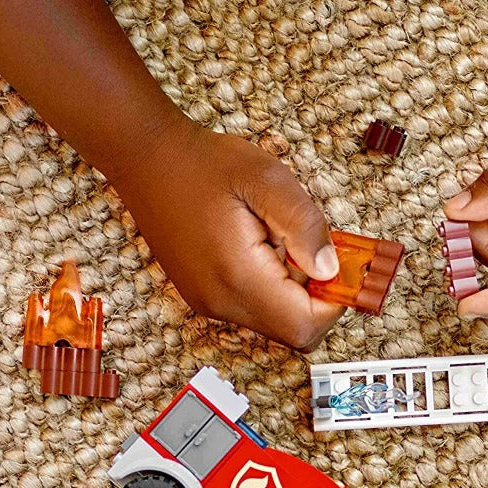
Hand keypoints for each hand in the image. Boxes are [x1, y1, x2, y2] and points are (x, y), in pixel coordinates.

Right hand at [109, 120, 344, 349]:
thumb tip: (331, 269)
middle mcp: (221, 303)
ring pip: (275, 321)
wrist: (146, 156)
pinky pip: (254, 308)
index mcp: (238, 278)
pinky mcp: (204, 296)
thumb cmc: (205, 163)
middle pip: (293, 331)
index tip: (340, 265)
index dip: (335, 302)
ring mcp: (209, 303)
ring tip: (278, 238)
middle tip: (310, 247)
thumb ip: (305, 225)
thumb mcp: (268, 180)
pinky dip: (272, 285)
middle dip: (316, 296)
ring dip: (294, 289)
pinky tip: (261, 244)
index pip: (305, 326)